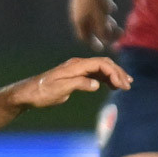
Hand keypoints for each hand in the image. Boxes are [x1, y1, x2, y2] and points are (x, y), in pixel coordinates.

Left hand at [8, 57, 131, 109]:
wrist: (29, 93)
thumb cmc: (43, 92)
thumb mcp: (60, 89)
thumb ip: (79, 84)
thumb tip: (96, 84)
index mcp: (76, 66)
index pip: (101, 64)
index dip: (114, 72)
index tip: (122, 85)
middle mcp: (78, 65)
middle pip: (104, 64)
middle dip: (118, 73)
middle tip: (128, 86)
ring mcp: (78, 70)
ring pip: (101, 68)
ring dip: (114, 75)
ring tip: (125, 85)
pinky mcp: (77, 76)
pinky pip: (96, 74)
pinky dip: (107, 79)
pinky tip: (113, 85)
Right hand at [70, 0, 121, 49]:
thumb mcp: (102, 16)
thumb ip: (104, 30)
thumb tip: (107, 40)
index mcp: (80, 21)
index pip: (85, 37)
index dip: (94, 44)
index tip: (101, 48)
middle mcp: (78, 14)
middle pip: (91, 28)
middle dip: (104, 32)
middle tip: (116, 33)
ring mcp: (81, 4)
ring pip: (93, 18)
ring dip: (104, 22)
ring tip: (113, 21)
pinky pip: (95, 7)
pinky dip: (104, 11)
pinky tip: (112, 8)